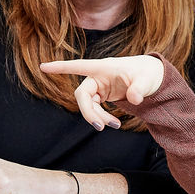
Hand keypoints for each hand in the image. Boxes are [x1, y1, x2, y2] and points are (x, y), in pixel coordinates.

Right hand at [40, 55, 163, 129]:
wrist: (151, 77)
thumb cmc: (147, 73)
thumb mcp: (146, 80)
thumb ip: (140, 89)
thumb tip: (135, 99)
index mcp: (104, 67)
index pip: (79, 66)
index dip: (61, 67)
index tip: (43, 67)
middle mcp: (98, 76)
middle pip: (82, 94)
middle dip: (88, 111)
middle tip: (100, 127)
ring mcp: (99, 86)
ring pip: (88, 104)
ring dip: (97, 117)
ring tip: (115, 125)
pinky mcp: (102, 95)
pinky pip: (95, 108)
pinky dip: (101, 117)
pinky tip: (114, 123)